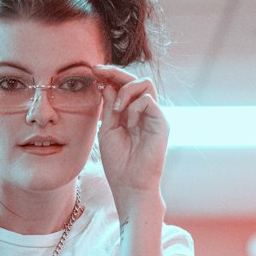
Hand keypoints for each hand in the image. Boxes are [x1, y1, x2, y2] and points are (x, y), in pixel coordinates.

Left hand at [93, 64, 168, 209]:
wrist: (130, 185)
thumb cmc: (118, 162)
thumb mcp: (108, 129)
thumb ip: (109, 107)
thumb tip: (107, 84)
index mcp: (131, 113)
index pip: (124, 85)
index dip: (110, 74)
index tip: (93, 70)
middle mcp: (145, 112)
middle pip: (136, 78)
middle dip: (116, 72)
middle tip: (98, 71)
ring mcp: (155, 116)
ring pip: (145, 83)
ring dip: (126, 90)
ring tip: (116, 109)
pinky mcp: (161, 123)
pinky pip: (148, 101)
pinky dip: (134, 107)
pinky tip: (128, 122)